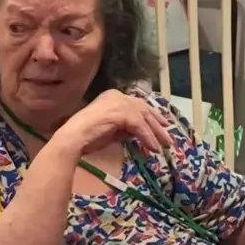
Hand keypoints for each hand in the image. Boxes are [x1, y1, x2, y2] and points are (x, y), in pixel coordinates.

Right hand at [52, 90, 172, 158]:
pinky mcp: (122, 113)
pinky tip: (153, 148)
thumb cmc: (88, 136)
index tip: (163, 124)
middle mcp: (118, 95)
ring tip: (165, 145)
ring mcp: (120, 103)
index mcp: (113, 96)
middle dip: (158, 123)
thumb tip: (142, 132)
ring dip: (156, 133)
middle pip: (144, 109)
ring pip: (144, 118)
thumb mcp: (112, 130)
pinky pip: (140, 127)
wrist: (75, 137)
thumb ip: (126, 127)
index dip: (152, 114)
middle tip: (168, 136)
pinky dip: (148, 138)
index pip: (137, 104)